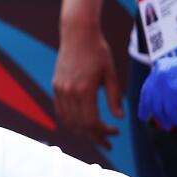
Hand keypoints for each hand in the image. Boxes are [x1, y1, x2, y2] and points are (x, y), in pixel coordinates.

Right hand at [53, 25, 122, 147]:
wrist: (77, 34)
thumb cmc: (98, 51)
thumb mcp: (111, 74)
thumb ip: (115, 97)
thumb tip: (119, 118)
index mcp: (84, 90)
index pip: (91, 122)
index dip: (103, 133)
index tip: (114, 133)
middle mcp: (69, 92)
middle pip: (79, 126)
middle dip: (94, 137)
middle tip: (107, 142)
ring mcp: (60, 90)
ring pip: (68, 122)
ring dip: (81, 132)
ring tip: (95, 135)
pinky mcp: (56, 87)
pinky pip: (61, 112)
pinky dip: (71, 122)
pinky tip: (82, 123)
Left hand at [137, 36, 176, 129]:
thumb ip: (170, 80)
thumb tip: (165, 99)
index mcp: (160, 67)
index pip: (147, 88)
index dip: (145, 101)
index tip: (145, 110)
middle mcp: (159, 75)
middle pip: (149, 99)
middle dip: (147, 112)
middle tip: (147, 121)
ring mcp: (165, 84)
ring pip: (158, 108)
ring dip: (164, 120)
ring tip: (170, 126)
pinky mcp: (174, 93)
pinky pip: (171, 113)